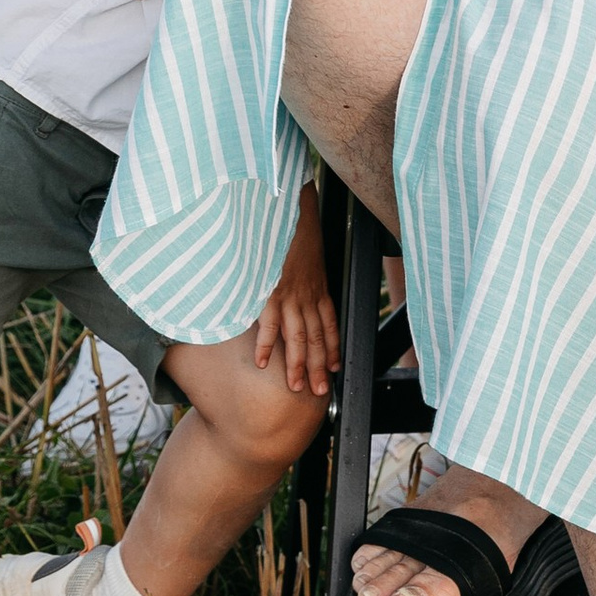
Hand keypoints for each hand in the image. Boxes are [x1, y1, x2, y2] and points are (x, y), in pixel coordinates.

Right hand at [253, 184, 339, 395]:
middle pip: (315, 338)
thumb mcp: (308, 250)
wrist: (289, 205)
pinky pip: (269, 323)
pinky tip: (262, 363)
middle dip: (317, 367)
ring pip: (296, 338)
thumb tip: (297, 277)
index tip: (332, 366)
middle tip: (319, 391)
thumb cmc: (295, 224)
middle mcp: (307, 294)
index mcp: (317, 285)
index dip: (331, 347)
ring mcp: (290, 294)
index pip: (328, 323)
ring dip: (296, 365)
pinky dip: (266, 345)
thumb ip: (304, 268)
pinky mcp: (271, 289)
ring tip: (296, 386)